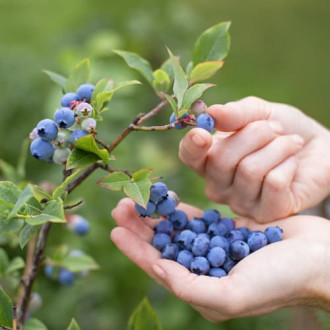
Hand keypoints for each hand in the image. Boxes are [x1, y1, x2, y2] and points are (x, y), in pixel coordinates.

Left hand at [110, 198, 329, 320]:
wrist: (319, 258)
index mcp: (203, 290)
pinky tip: (167, 199)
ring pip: (177, 230)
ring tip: (137, 199)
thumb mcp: (235, 293)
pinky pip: (198, 219)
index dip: (135, 249)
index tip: (114, 230)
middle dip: (140, 228)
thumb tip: (159, 270)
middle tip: (120, 207)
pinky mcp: (227, 230)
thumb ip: (193, 287)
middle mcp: (205, 270)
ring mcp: (216, 249)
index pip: (159, 267)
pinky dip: (181, 209)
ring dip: (157, 215)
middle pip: (164, 246)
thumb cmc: (282, 280)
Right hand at [180, 96, 329, 220]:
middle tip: (275, 128)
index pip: (189, 157)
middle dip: (254, 135)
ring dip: (276, 147)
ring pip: (249, 171)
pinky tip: (293, 164)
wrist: (317, 147)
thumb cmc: (281, 129)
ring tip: (290, 142)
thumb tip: (211, 113)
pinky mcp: (266, 213)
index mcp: (209, 159)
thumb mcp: (259, 112)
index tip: (203, 133)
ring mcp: (240, 203)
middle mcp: (219, 185)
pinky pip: (272, 183)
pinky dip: (288, 164)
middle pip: (220, 161)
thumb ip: (235, 114)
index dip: (192, 146)